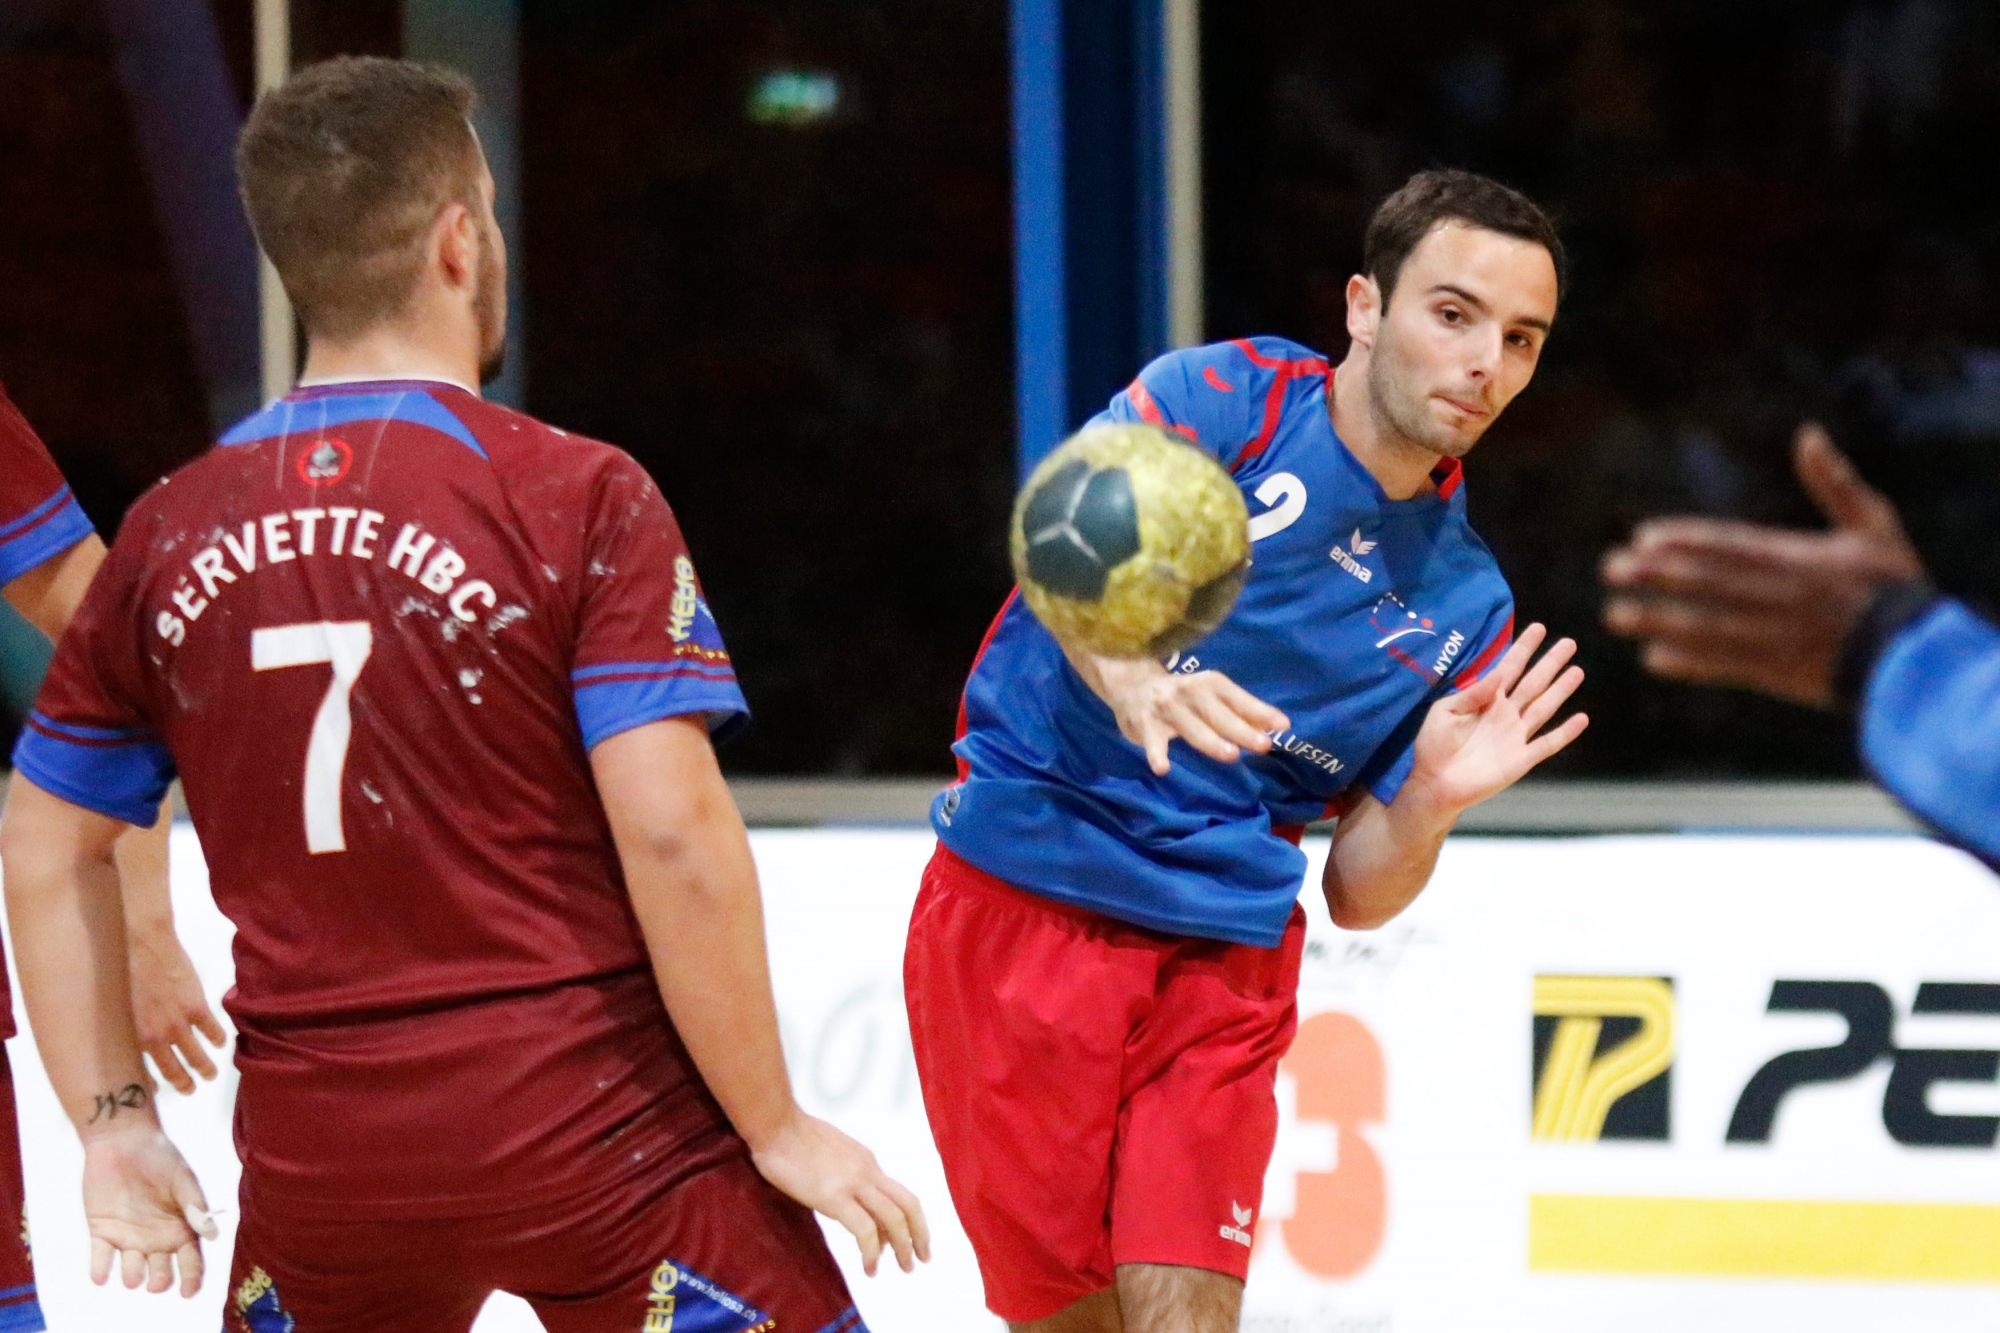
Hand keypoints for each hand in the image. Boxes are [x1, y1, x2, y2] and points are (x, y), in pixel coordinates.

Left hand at [80, 1121, 215, 1296]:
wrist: (121, 1140)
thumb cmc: (159, 1156)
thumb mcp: (182, 1179)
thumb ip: (195, 1206)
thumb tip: (212, 1234)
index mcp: (180, 1226)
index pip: (190, 1259)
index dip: (192, 1277)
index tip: (189, 1291)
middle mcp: (156, 1237)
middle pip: (161, 1269)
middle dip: (160, 1280)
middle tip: (157, 1283)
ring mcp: (128, 1236)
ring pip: (131, 1267)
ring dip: (132, 1276)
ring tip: (132, 1277)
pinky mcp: (102, 1231)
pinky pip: (100, 1257)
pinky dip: (100, 1269)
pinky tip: (100, 1276)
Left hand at [127, 928, 225, 1094]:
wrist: (145, 946)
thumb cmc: (129, 972)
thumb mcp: (124, 1006)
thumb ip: (135, 1027)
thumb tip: (142, 1039)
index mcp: (137, 1036)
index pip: (146, 1070)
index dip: (154, 1084)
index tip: (160, 1091)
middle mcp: (158, 1036)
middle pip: (174, 1069)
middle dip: (184, 1082)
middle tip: (191, 1090)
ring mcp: (180, 1023)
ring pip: (196, 1055)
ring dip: (205, 1067)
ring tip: (211, 1075)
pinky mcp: (197, 1007)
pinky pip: (212, 1030)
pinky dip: (218, 1039)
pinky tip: (221, 1043)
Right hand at [748, 1109, 930, 1275]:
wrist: (775, 1122)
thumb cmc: (790, 1135)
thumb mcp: (829, 1152)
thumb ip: (842, 1171)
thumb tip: (843, 1195)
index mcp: (865, 1161)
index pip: (895, 1195)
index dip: (902, 1222)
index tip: (896, 1242)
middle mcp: (867, 1171)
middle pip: (908, 1204)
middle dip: (920, 1233)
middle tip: (922, 1257)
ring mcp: (853, 1183)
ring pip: (895, 1218)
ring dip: (904, 1247)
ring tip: (906, 1268)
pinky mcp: (834, 1197)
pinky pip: (865, 1230)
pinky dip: (872, 1252)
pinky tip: (870, 1268)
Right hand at [1086, 654, 1289, 775]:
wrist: (1130, 685)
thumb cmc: (1181, 697)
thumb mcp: (1211, 698)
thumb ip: (1241, 712)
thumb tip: (1278, 726)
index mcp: (1208, 684)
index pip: (1238, 698)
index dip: (1260, 712)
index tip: (1283, 726)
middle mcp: (1189, 692)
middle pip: (1218, 714)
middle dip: (1241, 729)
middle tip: (1264, 745)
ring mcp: (1165, 708)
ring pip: (1190, 726)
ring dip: (1210, 740)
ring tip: (1230, 755)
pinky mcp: (1144, 724)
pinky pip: (1152, 741)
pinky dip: (1156, 753)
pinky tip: (1163, 768)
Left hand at [1403, 624, 1587, 813]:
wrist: (1435, 783)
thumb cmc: (1434, 745)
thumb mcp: (1445, 712)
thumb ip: (1471, 694)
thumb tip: (1497, 673)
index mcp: (1486, 699)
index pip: (1509, 668)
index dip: (1523, 648)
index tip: (1539, 628)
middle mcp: (1505, 714)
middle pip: (1533, 683)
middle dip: (1550, 663)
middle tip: (1569, 643)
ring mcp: (1515, 735)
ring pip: (1544, 707)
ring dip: (1560, 690)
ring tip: (1577, 671)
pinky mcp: (1521, 759)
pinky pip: (1547, 743)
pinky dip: (1565, 732)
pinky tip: (1581, 718)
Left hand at [1601, 423, 1923, 707]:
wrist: (1916, 655)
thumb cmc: (1893, 586)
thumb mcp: (1872, 524)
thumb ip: (1835, 483)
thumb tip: (1809, 435)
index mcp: (1794, 558)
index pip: (1726, 544)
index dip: (1681, 541)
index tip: (1642, 538)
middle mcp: (1775, 595)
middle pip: (1703, 581)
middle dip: (1654, 575)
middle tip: (1610, 569)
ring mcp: (1772, 635)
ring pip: (1703, 625)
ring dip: (1656, 619)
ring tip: (1615, 614)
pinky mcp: (1775, 671)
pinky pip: (1723, 665)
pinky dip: (1688, 663)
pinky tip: (1653, 660)